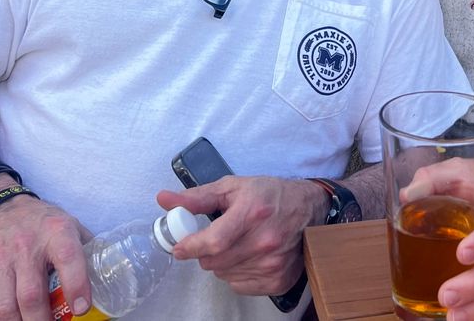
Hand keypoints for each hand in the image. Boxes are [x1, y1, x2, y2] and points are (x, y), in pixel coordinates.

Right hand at [0, 194, 90, 320]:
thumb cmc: (40, 222)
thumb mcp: (69, 224)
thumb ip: (87, 248)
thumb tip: (109, 274)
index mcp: (56, 232)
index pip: (68, 258)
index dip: (76, 285)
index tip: (81, 309)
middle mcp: (26, 246)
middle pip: (31, 295)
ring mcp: (0, 261)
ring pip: (6, 307)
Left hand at [158, 176, 324, 295]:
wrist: (309, 208)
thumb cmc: (269, 194)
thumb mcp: (233, 187)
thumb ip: (197, 197)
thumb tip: (164, 199)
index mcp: (252, 212)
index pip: (213, 241)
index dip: (190, 247)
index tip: (179, 247)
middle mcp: (265, 240)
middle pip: (214, 262)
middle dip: (206, 252)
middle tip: (215, 239)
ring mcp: (273, 263)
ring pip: (224, 275)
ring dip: (222, 262)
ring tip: (237, 244)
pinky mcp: (279, 279)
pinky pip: (240, 285)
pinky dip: (237, 273)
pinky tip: (249, 256)